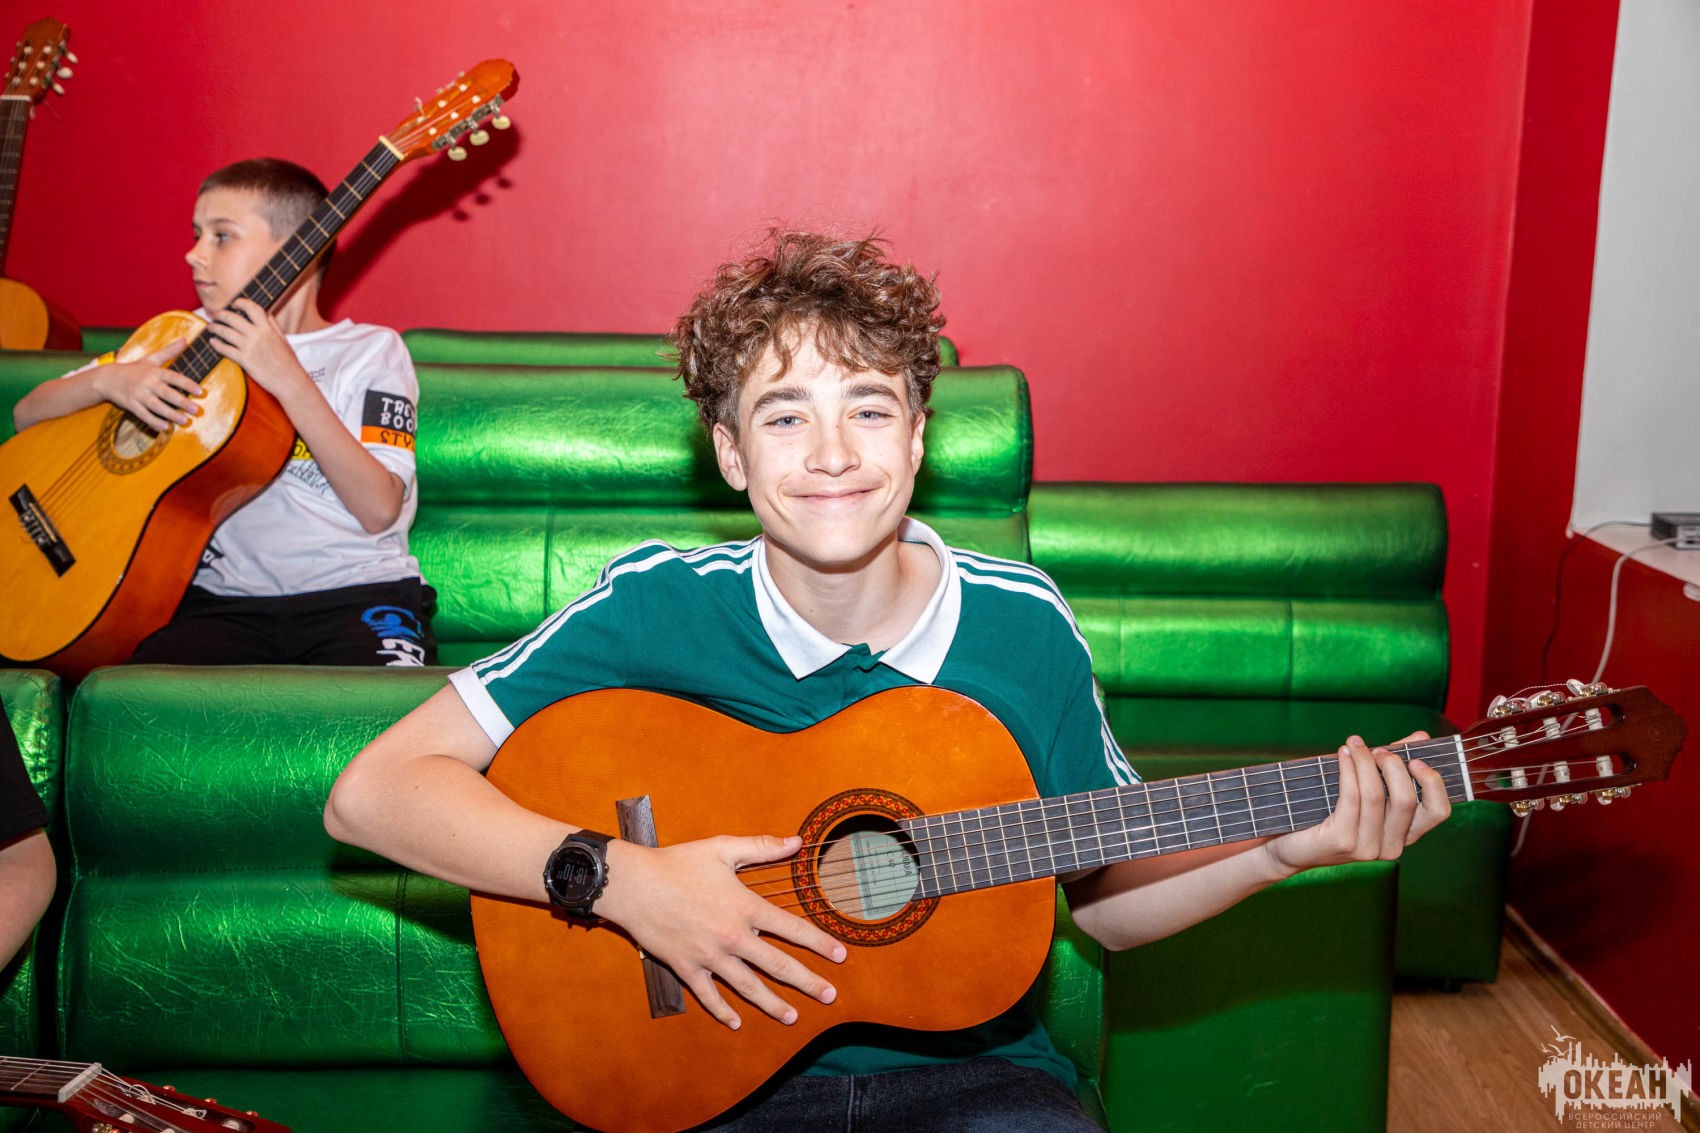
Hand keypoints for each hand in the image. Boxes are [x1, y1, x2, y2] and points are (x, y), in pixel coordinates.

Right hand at [89, 338, 197, 429]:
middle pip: (167, 393)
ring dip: (171, 414)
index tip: (201, 392)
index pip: (174, 377)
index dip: (188, 384)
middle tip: (196, 410)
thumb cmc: (134, 369)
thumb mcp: (151, 359)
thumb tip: (186, 339)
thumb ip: (169, 351)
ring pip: (156, 406)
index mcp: (154, 372)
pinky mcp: (131, 405)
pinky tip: (165, 428)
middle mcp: (147, 383)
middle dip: (182, 402)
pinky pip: (144, 415)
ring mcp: (138, 395)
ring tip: (184, 421)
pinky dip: (154, 422)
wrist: (107, 378)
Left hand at [204, 298, 311, 401]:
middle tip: (215, 314)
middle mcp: (258, 335)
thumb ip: (273, 325)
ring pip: (225, 332)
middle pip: (233, 318)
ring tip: (211, 327)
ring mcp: (250, 347)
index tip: (233, 303)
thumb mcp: (283, 340)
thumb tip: (267, 313)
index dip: (240, 302)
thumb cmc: (288, 362)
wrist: (290, 381)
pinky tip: (212, 342)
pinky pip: (225, 349)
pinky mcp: (245, 360)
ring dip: (215, 328)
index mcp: (268, 329)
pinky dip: (216, 344)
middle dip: (221, 314)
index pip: (252, 308)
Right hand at [596, 834, 846, 1030]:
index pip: (792, 928)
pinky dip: (723, 1011)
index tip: (840, 955)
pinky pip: (708, 996)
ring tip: (792, 1017)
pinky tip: (737, 1022)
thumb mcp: (722, 849)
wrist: (633, 885)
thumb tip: (796, 841)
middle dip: (807, 982)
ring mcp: (709, 957)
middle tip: (829, 996)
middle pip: (778, 965)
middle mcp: (732, 937)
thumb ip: (762, 847)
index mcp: (745, 907)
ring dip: (772, 1004)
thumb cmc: (677, 863)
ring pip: (748, 987)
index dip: (819, 942)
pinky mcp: (686, 968)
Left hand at [1263, 732, 1449, 875]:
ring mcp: (1367, 849)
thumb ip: (1393, 766)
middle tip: (1375, 749)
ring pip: (1376, 795)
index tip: (1415, 759)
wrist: (1291, 846)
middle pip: (1407, 799)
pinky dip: (1348, 770)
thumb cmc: (1331, 814)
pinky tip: (1342, 754)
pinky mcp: (1342, 842)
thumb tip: (1420, 737)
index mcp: (1405, 835)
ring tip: (1354, 744)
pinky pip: (1351, 798)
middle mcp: (1392, 847)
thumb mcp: (1367, 790)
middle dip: (1393, 766)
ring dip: (1365, 762)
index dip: (1433, 783)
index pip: (1438, 812)